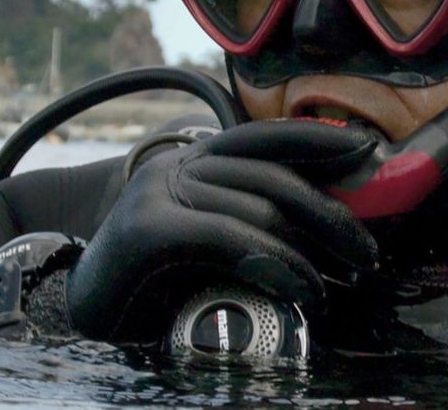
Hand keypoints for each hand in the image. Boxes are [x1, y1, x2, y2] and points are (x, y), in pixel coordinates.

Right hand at [64, 119, 380, 343]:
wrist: (79, 311)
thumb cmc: (156, 282)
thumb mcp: (214, 239)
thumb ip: (257, 220)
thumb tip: (333, 227)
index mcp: (197, 157)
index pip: (267, 136)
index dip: (320, 139)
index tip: (368, 149)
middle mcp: (179, 164)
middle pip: (275, 176)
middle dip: (331, 215)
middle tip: (367, 255)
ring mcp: (161, 191)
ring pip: (259, 208)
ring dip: (308, 254)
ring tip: (332, 289)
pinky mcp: (149, 227)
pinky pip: (230, 237)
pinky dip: (274, 264)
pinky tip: (301, 289)